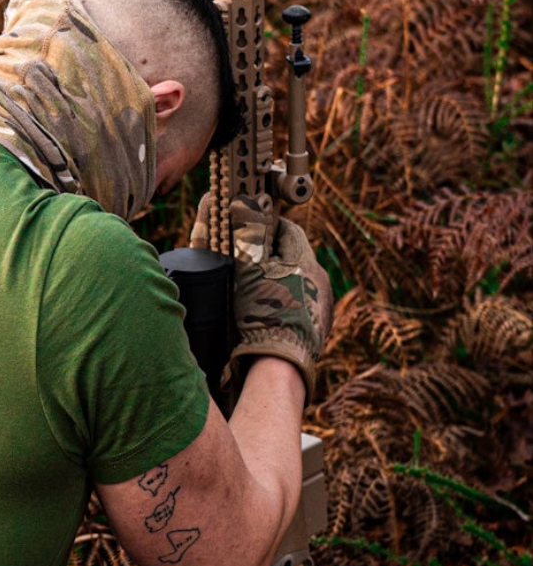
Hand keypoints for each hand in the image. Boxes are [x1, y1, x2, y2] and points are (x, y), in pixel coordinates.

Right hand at [227, 197, 332, 401]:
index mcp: (305, 258)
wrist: (283, 363)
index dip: (266, 228)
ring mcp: (323, 303)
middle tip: (247, 266)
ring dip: (279, 282)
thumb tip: (243, 202)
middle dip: (271, 257)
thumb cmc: (264, 313)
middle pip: (293, 257)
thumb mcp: (248, 268)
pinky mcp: (321, 326)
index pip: (287, 229)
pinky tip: (269, 315)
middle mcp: (320, 277)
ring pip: (298, 282)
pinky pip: (303, 305)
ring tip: (255, 293)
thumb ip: (247, 234)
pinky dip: (287, 305)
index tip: (248, 234)